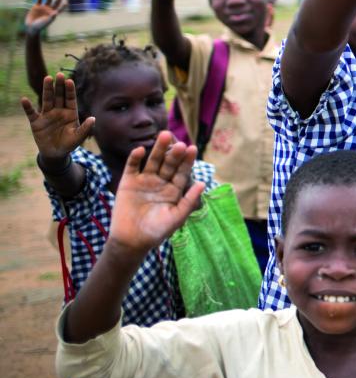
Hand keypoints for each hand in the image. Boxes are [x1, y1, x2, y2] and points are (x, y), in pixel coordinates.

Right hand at [21, 74, 95, 160]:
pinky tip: (24, 100)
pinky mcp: (36, 122)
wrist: (56, 153)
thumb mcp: (78, 137)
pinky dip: (28, 107)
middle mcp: (59, 111)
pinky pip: (31, 113)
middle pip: (58, 96)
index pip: (70, 99)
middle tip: (59, 74)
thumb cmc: (69, 144)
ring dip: (47, 90)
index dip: (70, 90)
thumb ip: (85, 128)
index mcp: (70, 113)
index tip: (69, 80)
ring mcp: (47, 115)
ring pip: (47, 100)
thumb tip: (93, 119)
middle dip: (59, 86)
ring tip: (47, 78)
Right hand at [25, 0, 65, 34]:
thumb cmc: (40, 26)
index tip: (66, 2)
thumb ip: (51, 17)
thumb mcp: (46, 21)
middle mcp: (49, 10)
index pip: (60, 9)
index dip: (63, 6)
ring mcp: (43, 8)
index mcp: (53, 14)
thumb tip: (56, 13)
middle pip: (55, 3)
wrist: (31, 26)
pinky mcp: (36, 6)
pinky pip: (39, 1)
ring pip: (48, 0)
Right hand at [110, 132, 204, 253]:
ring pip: (153, 161)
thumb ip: (189, 200)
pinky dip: (135, 158)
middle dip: (174, 154)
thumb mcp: (177, 217)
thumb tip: (204, 183)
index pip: (182, 172)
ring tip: (164, 136)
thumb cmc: (157, 231)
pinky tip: (140, 150)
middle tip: (180, 143)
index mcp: (174, 190)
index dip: (187, 161)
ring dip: (158, 149)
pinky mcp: (128, 182)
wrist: (132, 241)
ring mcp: (144, 181)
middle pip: (169, 164)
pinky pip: (132, 167)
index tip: (192, 149)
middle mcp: (161, 182)